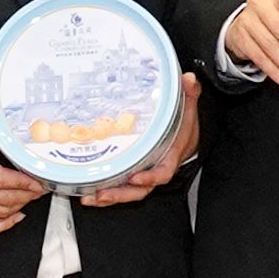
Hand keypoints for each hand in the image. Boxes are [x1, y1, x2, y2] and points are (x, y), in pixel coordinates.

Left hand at [77, 79, 198, 203]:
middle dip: (120, 194)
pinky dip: (105, 192)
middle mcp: (155, 170)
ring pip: (128, 192)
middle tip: (101, 193)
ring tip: (90, 197)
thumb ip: (189, 94)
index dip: (149, 177)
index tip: (135, 176)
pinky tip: (89, 193)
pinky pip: (120, 187)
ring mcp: (143, 174)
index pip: (162, 173)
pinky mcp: (132, 174)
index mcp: (169, 157)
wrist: (186, 139)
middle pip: (140, 189)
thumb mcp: (188, 109)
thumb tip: (188, 79)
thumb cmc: (184, 127)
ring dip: (109, 197)